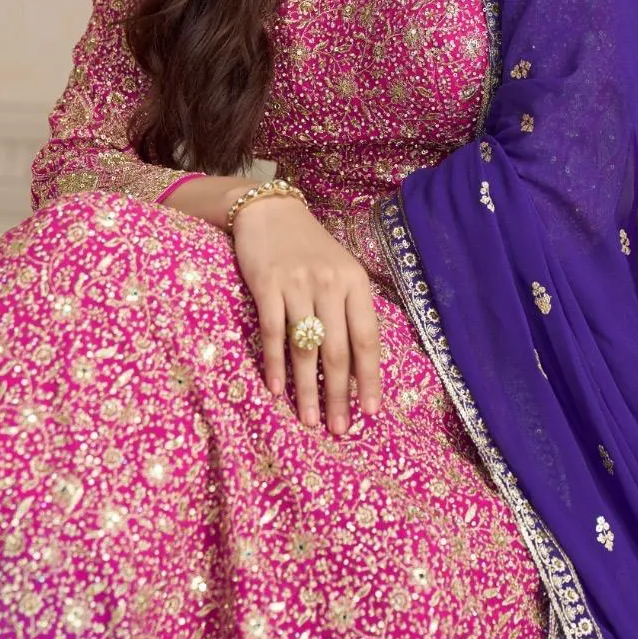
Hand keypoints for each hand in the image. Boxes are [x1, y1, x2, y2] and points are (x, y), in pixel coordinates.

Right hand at [231, 195, 381, 434]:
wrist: (268, 210)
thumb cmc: (309, 247)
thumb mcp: (340, 270)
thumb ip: (350, 311)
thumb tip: (357, 367)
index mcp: (356, 282)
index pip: (367, 339)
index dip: (369, 379)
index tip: (371, 412)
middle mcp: (331, 283)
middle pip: (337, 350)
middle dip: (338, 395)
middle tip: (338, 428)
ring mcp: (298, 284)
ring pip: (305, 348)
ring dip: (306, 390)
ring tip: (308, 420)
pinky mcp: (266, 284)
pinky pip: (273, 333)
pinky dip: (274, 365)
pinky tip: (276, 389)